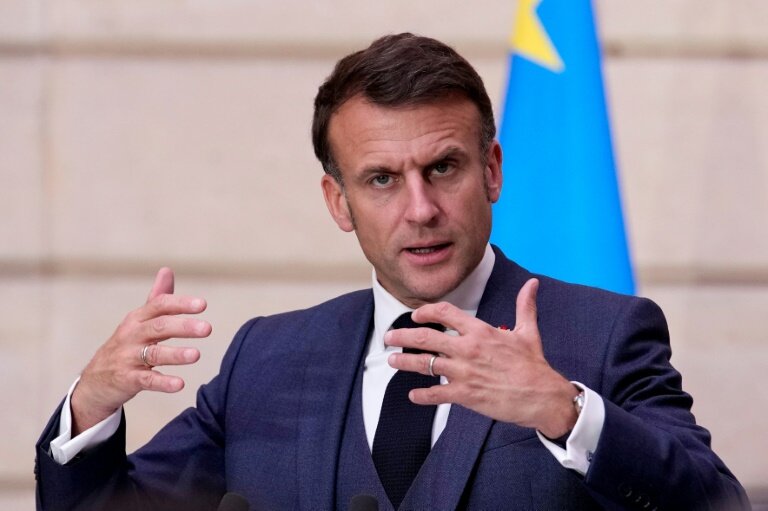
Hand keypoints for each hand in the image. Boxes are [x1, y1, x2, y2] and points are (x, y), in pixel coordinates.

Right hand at [70, 267, 211, 434]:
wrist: (94, 381)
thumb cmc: (125, 346)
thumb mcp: (138, 321)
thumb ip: (157, 299)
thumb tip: (167, 270)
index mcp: (137, 319)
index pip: (159, 306)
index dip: (180, 304)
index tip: (203, 304)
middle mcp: (131, 335)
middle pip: (159, 327)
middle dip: (183, 326)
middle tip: (207, 328)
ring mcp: (127, 358)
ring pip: (153, 353)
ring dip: (176, 354)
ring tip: (196, 355)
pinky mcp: (127, 380)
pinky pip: (146, 380)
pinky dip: (163, 382)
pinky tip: (180, 384)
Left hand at [385, 278, 577, 437]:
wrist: (542, 396)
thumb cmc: (534, 365)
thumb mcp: (528, 331)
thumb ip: (524, 306)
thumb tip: (532, 283)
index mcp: (480, 331)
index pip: (445, 312)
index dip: (426, 311)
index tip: (415, 315)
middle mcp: (468, 349)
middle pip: (426, 337)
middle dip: (403, 335)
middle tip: (389, 337)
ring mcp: (464, 372)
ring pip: (425, 364)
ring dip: (405, 362)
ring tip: (392, 360)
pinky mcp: (465, 395)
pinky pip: (436, 393)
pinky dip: (422, 395)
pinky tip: (413, 395)